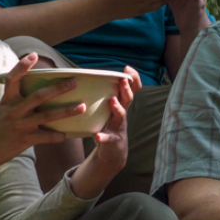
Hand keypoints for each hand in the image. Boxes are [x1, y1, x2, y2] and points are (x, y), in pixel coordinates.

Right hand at [0, 54, 83, 197]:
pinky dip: (56, 136)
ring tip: (82, 106)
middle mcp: (13, 111)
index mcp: (6, 101)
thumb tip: (34, 94)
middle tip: (74, 82)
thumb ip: (15, 102)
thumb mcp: (1, 111)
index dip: (22, 66)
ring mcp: (19, 126)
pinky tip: (66, 135)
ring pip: (46, 116)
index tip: (33, 55)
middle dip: (58, 88)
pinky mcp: (23, 141)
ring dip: (66, 111)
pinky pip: (44, 138)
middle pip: (38, 96)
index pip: (13, 79)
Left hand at [69, 67, 141, 198]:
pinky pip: (108, 138)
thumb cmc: (108, 125)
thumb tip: (87, 74)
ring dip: (117, 108)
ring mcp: (118, 127)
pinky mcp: (112, 140)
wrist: (113, 151)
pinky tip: (97, 136)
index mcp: (121, 104)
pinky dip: (103, 137)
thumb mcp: (110, 108)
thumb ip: (105, 94)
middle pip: (128, 100)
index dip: (133, 79)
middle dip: (126, 89)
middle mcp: (122, 114)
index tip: (127, 68)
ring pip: (121, 116)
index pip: (131, 89)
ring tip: (112, 101)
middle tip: (123, 81)